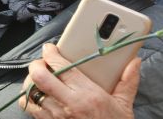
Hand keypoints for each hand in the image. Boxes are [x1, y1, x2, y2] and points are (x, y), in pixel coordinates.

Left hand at [19, 44, 138, 118]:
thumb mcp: (124, 105)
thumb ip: (127, 82)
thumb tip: (134, 62)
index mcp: (87, 94)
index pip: (61, 67)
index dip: (50, 53)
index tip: (50, 48)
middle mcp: (68, 104)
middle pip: (39, 76)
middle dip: (36, 65)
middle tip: (42, 63)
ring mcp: (55, 116)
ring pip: (29, 92)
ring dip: (30, 81)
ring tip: (38, 78)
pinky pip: (29, 108)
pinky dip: (28, 98)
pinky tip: (37, 95)